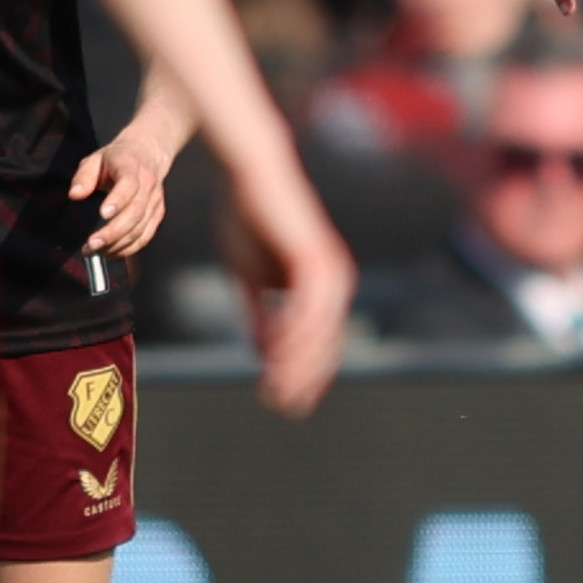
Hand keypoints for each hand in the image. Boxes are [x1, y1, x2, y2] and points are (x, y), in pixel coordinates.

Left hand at [68, 122, 177, 258]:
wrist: (147, 154)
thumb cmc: (116, 159)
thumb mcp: (94, 159)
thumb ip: (83, 176)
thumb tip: (74, 195)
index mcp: (131, 166)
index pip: (129, 184)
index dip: (118, 200)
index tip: (103, 214)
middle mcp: (147, 185)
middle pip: (135, 212)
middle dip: (114, 232)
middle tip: (92, 244)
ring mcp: (155, 201)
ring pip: (141, 228)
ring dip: (119, 244)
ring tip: (96, 251)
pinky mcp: (157, 215)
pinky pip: (145, 236)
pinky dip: (129, 248)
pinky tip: (111, 253)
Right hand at [219, 165, 353, 417]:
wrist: (249, 176)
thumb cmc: (248, 220)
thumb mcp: (250, 277)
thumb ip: (259, 313)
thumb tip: (263, 351)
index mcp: (322, 287)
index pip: (321, 342)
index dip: (305, 374)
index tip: (287, 401)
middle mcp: (333, 282)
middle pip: (325, 343)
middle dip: (304, 378)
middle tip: (283, 405)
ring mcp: (328, 271)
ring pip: (318, 331)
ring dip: (297, 365)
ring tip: (276, 390)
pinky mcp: (314, 259)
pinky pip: (306, 308)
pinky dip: (292, 335)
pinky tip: (274, 357)